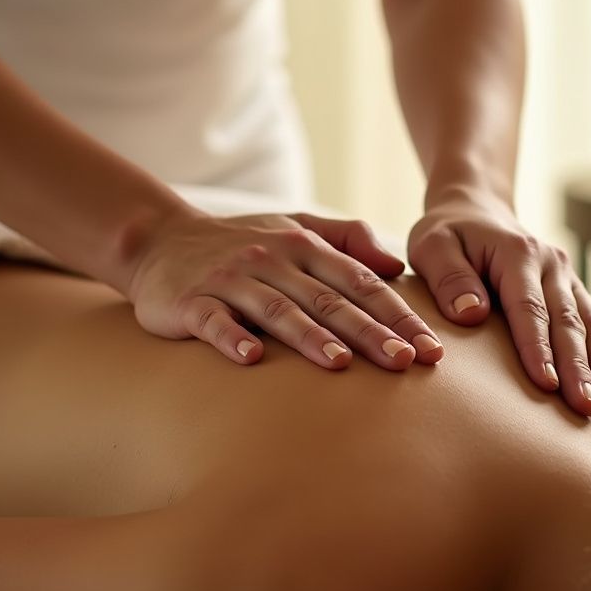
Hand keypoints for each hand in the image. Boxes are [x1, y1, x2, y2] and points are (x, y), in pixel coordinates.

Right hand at [126, 207, 444, 370]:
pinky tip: (250, 358)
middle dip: (370, 331)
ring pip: (277, 309)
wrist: (160, 241)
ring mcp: (230, 279)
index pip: (360, 283)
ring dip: (309, 336)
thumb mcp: (295, 228)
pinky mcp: (191, 301)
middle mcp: (271, 260)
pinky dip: (231, 337)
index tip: (430, 348)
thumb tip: (396, 265)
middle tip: (405, 362)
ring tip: (340, 363)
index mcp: (303, 246)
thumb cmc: (241, 242)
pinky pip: (213, 321)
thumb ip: (346, 239)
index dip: (398, 315)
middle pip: (328, 299)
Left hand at [408, 194, 590, 414]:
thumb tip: (472, 313)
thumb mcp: (432, 245)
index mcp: (516, 254)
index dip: (538, 347)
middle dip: (580, 367)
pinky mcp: (574, 287)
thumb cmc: (447, 234)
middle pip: (568, 322)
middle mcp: (550, 263)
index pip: (529, 308)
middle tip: (588, 408)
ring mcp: (567, 276)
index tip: (546, 384)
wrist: (475, 208)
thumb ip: (449, 277)